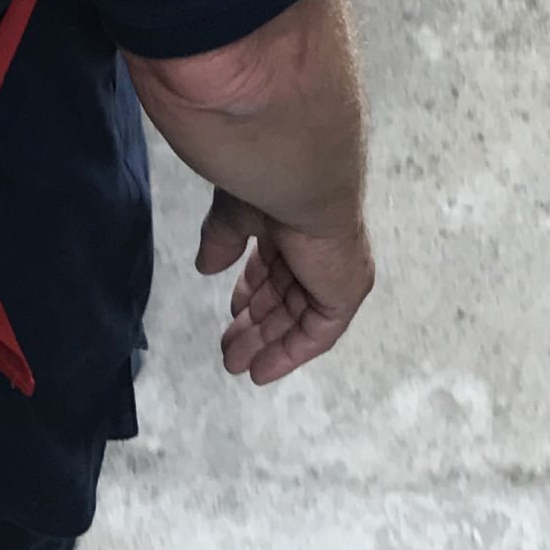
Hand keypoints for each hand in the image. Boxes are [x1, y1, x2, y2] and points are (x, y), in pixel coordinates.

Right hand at [195, 188, 372, 383]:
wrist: (300, 179)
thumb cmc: (267, 186)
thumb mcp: (235, 214)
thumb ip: (222, 240)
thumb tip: (205, 267)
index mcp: (294, 223)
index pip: (276, 264)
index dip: (252, 289)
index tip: (232, 310)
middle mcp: (317, 249)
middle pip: (285, 295)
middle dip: (255, 322)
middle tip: (228, 349)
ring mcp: (334, 272)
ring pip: (297, 317)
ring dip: (265, 342)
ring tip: (234, 363)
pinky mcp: (343, 294)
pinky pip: (317, 333)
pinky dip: (289, 352)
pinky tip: (260, 370)